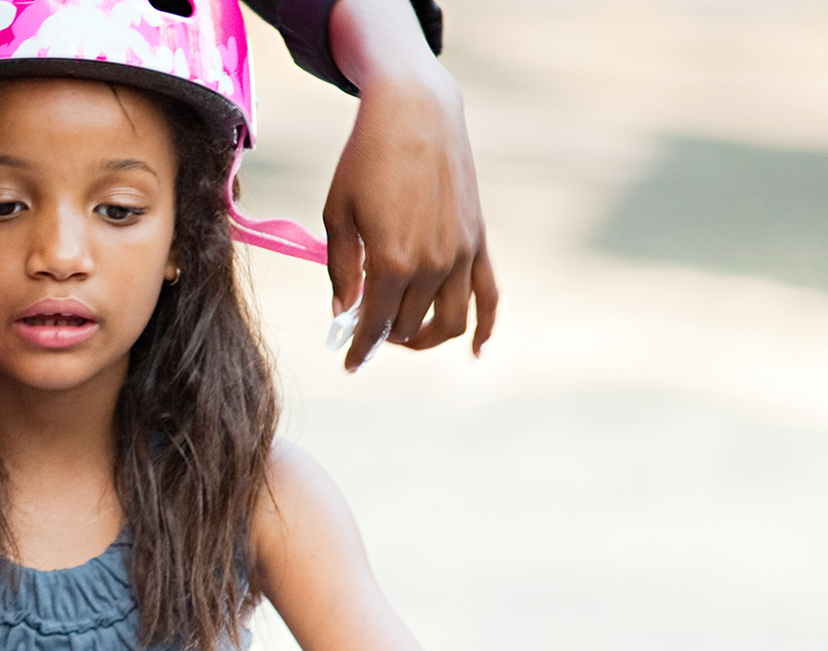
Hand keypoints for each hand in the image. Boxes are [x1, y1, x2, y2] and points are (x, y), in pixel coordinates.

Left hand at [322, 2, 497, 369]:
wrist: (416, 111)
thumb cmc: (366, 157)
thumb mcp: (337, 212)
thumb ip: (341, 269)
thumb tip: (343, 311)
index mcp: (390, 261)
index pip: (374, 325)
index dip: (359, 350)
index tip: (349, 363)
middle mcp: (432, 265)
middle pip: (408, 326)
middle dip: (384, 336)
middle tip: (366, 328)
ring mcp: (462, 255)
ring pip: (451, 322)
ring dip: (426, 338)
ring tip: (404, 335)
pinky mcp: (479, 241)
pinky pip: (490, 296)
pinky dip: (485, 329)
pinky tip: (476, 351)